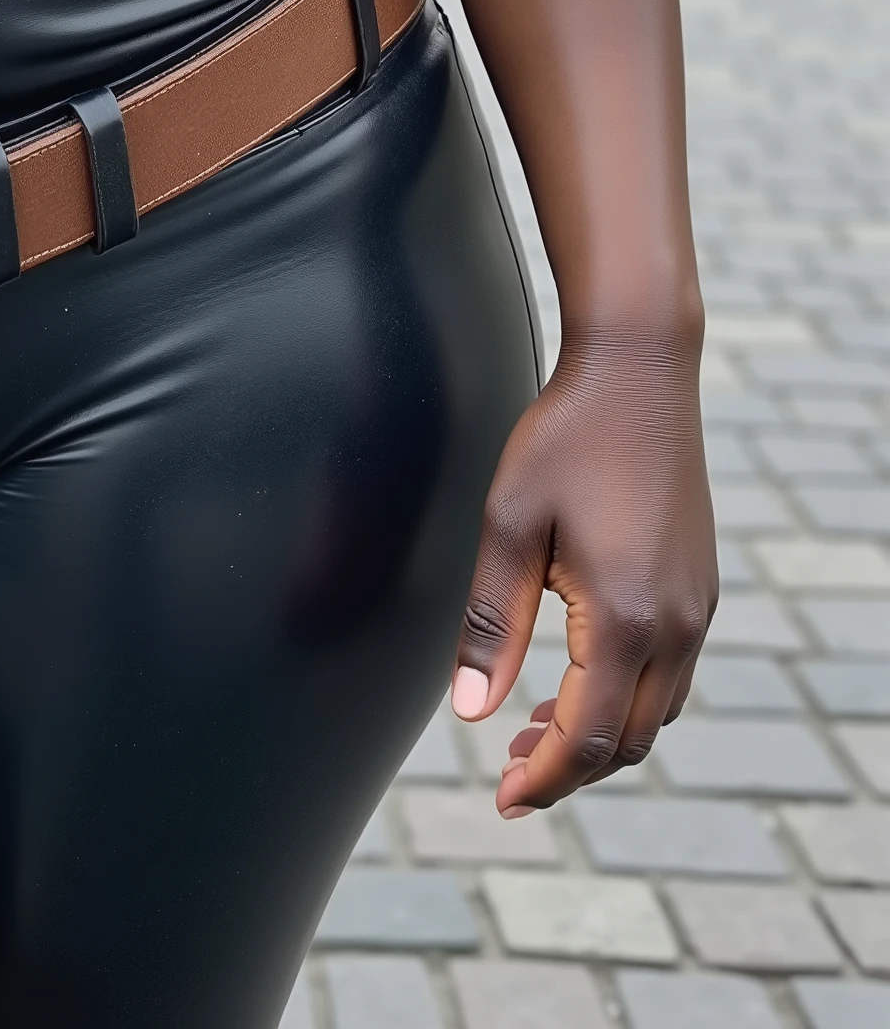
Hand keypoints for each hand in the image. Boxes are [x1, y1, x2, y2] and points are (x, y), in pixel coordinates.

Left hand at [450, 330, 715, 811]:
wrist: (637, 373)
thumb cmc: (564, 438)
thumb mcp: (508, 525)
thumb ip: (492, 623)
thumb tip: (470, 711)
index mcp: (625, 617)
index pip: (587, 736)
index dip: (543, 778)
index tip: (501, 798)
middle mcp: (676, 625)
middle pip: (630, 739)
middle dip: (570, 768)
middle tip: (510, 775)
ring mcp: (697, 608)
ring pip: (658, 713)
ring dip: (602, 737)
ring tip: (535, 735)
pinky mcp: (701, 588)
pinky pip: (674, 675)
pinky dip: (630, 699)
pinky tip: (582, 682)